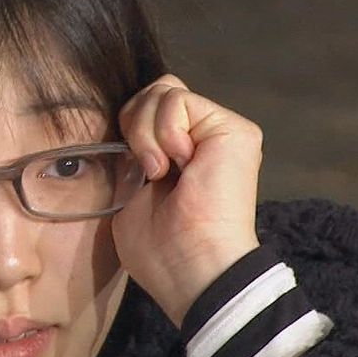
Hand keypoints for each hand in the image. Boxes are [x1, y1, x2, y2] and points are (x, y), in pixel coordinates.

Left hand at [112, 74, 262, 323]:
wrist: (190, 266)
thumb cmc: (159, 249)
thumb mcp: (128, 192)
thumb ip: (130, 155)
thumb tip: (123, 127)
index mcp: (178, 155)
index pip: (144, 109)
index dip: (128, 129)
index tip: (133, 172)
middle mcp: (203, 140)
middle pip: (154, 91)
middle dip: (135, 124)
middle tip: (148, 170)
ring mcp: (220, 133)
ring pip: (163, 90)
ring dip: (147, 134)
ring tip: (163, 171)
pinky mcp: (235, 129)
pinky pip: (179, 99)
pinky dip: (164, 131)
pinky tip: (180, 164)